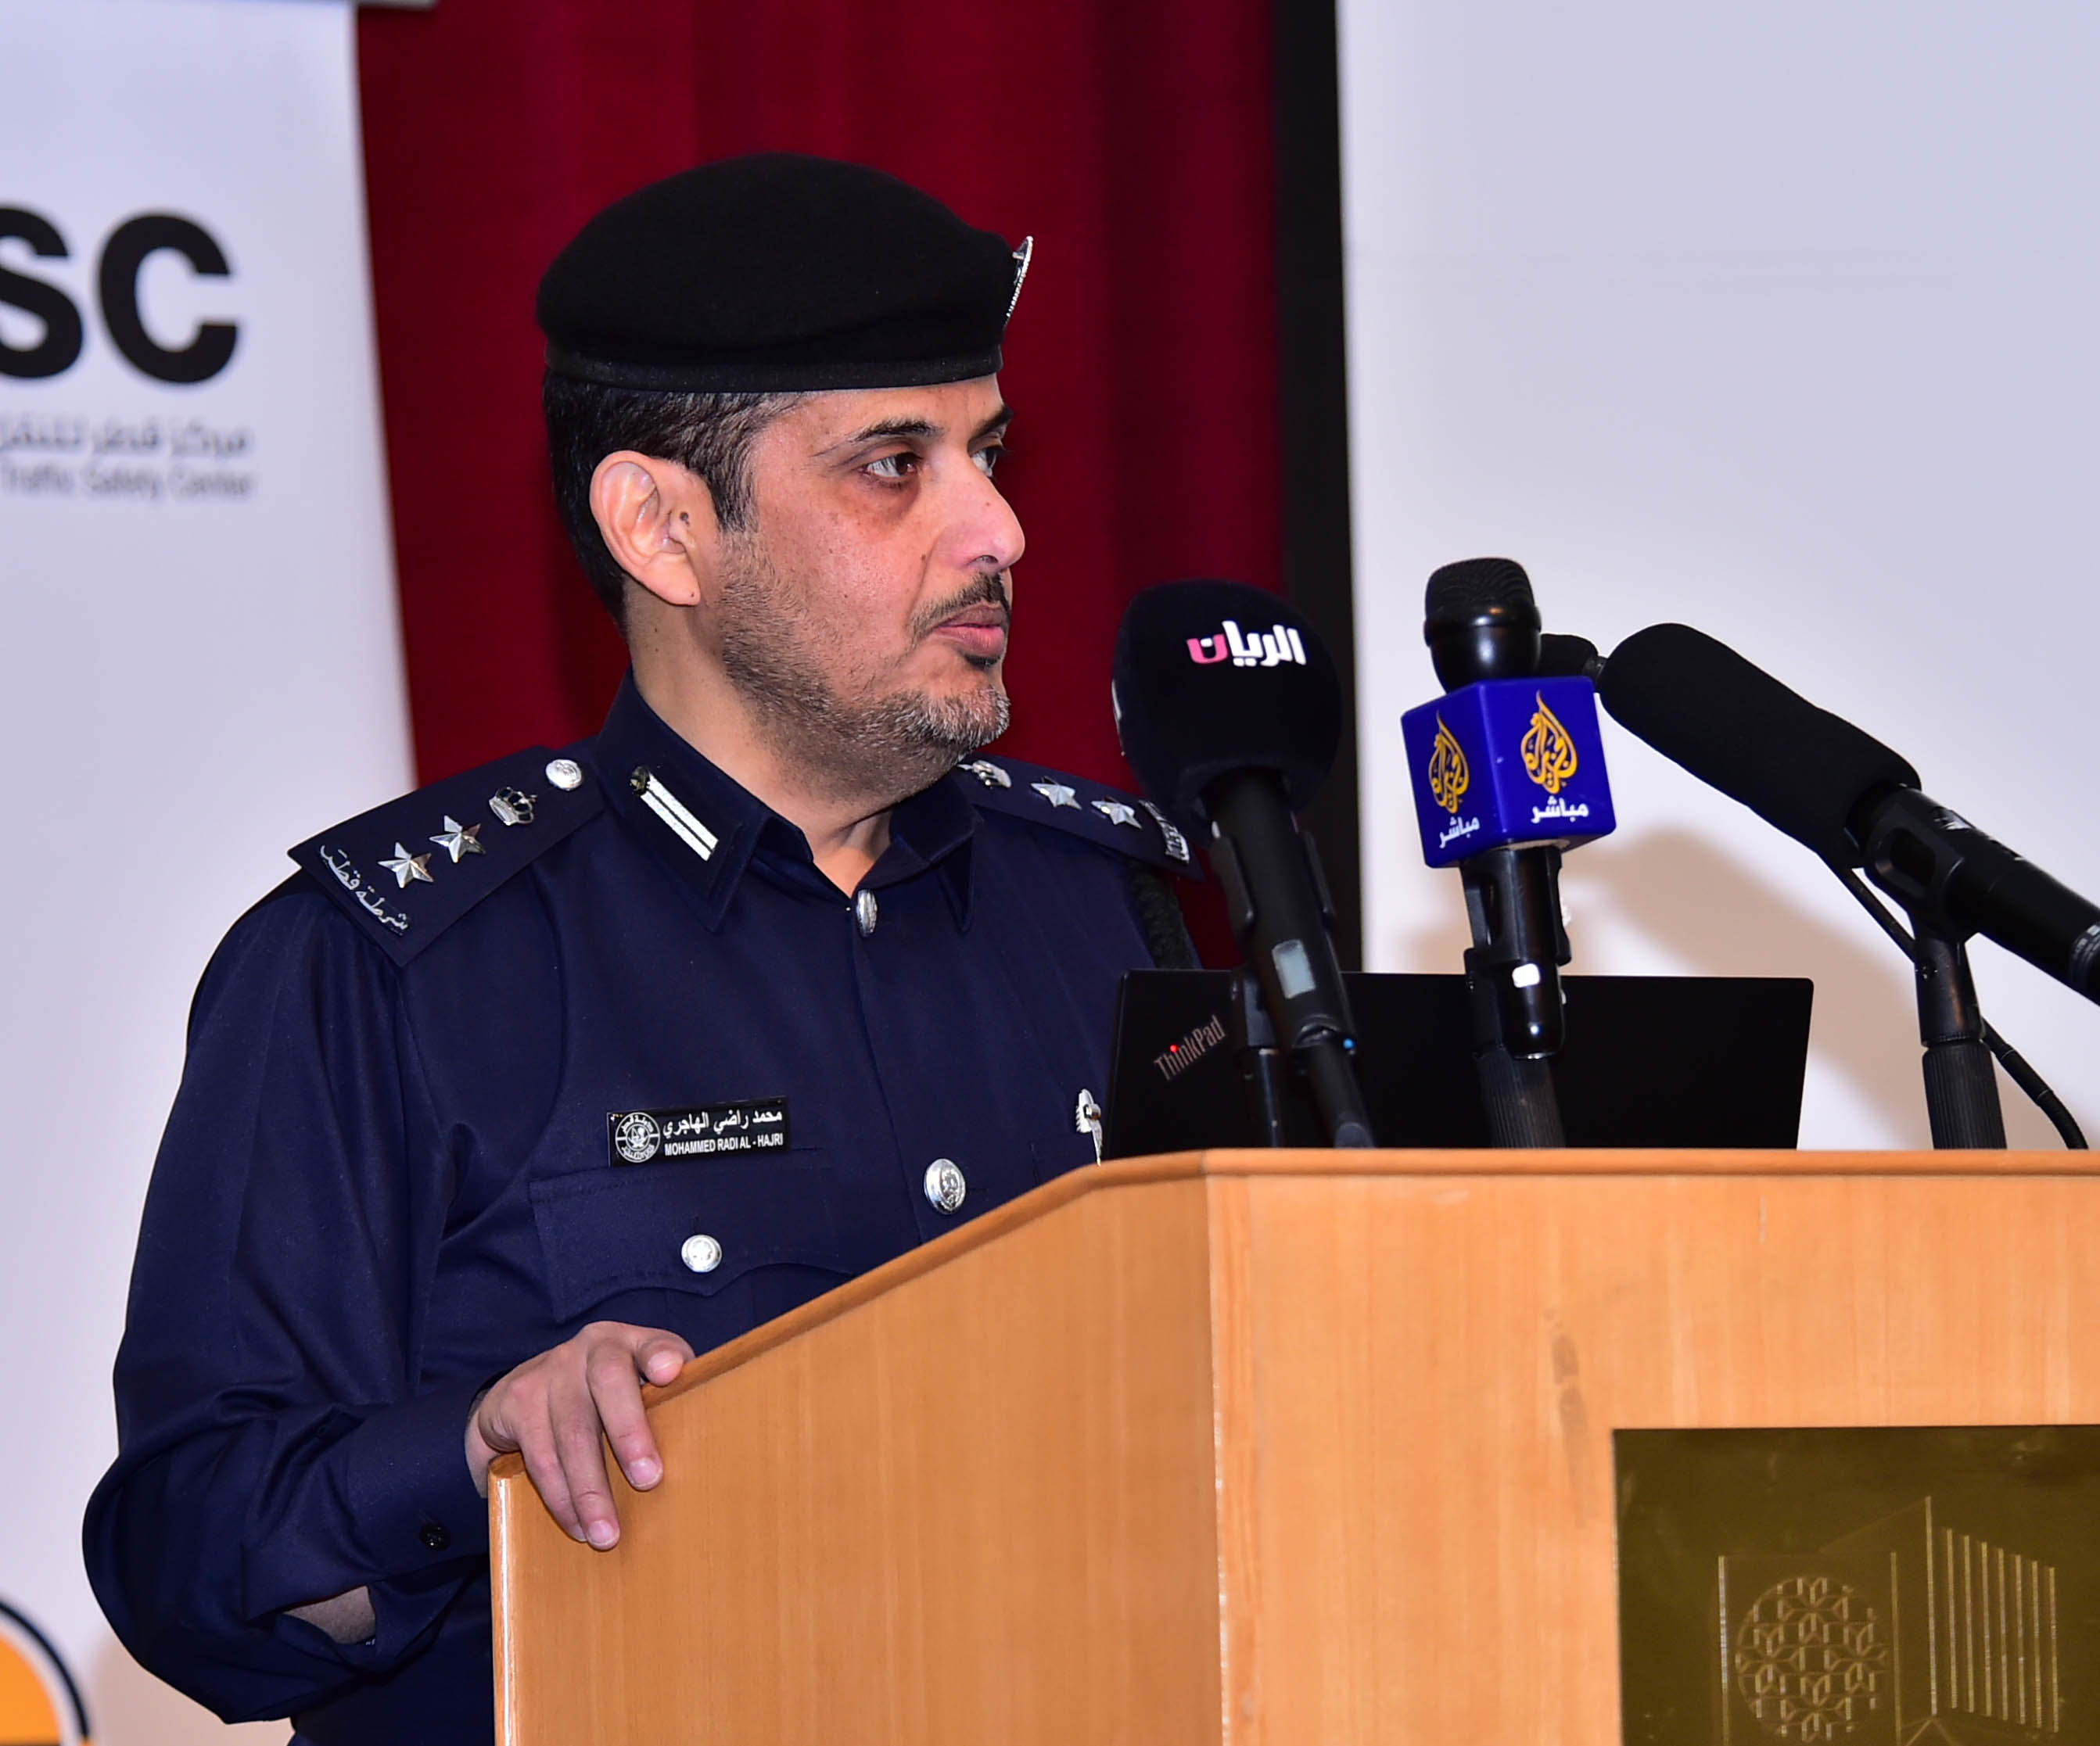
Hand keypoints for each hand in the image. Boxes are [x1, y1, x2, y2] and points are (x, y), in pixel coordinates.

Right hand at [466, 1321, 692, 1548]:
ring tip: (606, 1534)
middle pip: (610, 1383)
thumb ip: (668, 1408)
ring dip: (590, 1490)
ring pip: (572, 1432)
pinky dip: (560, 1498)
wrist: (522, 1395)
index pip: (653, 1342)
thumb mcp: (638, 1391)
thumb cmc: (603, 1402)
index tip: (670, 1373)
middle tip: (649, 1480)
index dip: (661, 1355)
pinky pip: (540, 1456)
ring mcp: (548, 1371)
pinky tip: (575, 1525)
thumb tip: (710, 1459)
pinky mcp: (515, 1401)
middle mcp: (590, 1348)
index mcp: (630, 1344)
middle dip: (630, 1434)